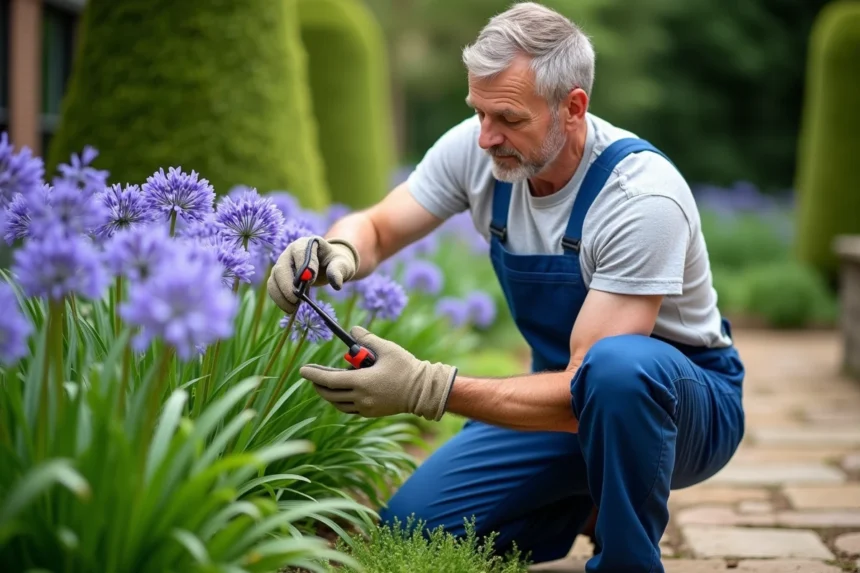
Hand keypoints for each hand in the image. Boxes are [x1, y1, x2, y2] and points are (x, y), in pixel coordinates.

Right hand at [267, 235, 359, 313]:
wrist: (329, 264)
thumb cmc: (336, 262)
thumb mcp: (342, 264)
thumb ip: (339, 271)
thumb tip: (336, 285)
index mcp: (307, 244)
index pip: (300, 252)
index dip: (303, 267)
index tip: (310, 282)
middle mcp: (291, 251)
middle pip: (282, 267)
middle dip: (287, 286)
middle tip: (296, 300)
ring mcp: (283, 263)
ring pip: (274, 279)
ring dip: (281, 295)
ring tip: (292, 309)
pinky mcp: (279, 275)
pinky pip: (273, 286)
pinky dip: (279, 299)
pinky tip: (289, 308)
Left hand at [300, 326, 457, 420]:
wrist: (423, 391)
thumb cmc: (406, 367)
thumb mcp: (387, 348)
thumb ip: (367, 339)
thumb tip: (352, 330)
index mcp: (362, 382)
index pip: (329, 379)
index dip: (313, 374)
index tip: (302, 370)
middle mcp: (361, 398)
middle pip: (330, 393)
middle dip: (318, 384)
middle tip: (312, 374)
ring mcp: (366, 407)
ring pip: (337, 403)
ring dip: (329, 393)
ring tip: (326, 382)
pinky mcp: (371, 413)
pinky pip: (349, 409)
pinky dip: (341, 401)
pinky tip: (342, 392)